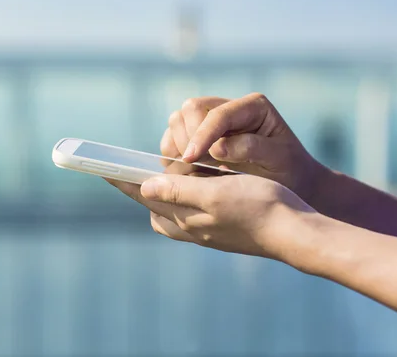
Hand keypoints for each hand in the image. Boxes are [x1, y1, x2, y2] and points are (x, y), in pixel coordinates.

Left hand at [107, 174, 315, 259]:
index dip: (122, 181)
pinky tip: (196, 182)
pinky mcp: (219, 227)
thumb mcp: (214, 195)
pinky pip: (190, 209)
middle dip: (142, 186)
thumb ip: (177, 192)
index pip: (144, 196)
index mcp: (184, 219)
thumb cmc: (258, 208)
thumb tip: (144, 188)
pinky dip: (185, 194)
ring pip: (172, 207)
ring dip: (164, 189)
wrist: (294, 231)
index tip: (102, 167)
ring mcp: (205, 229)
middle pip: (154, 204)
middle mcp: (190, 227)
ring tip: (167, 170)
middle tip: (138, 164)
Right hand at [161, 93, 327, 204]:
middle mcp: (230, 108)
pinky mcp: (200, 136)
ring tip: (192, 169)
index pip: (218, 114)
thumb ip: (251, 148)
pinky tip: (186, 170)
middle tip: (194, 165)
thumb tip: (217, 148)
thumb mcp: (280, 159)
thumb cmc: (289, 171)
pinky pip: (173, 137)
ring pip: (178, 120)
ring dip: (178, 144)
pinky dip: (172, 152)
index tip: (191, 159)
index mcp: (253, 107)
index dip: (202, 135)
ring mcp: (212, 121)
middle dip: (188, 137)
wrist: (291, 183)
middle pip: (191, 109)